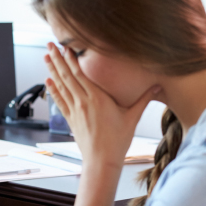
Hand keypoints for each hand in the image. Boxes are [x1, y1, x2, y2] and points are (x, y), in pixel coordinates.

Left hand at [44, 43, 159, 166]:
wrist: (101, 161)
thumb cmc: (118, 141)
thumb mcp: (133, 117)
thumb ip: (144, 99)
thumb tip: (159, 86)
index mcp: (97, 98)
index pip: (80, 74)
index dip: (72, 59)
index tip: (66, 47)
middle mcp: (83, 102)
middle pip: (67, 76)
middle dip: (57, 59)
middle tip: (49, 45)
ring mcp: (74, 111)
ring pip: (61, 86)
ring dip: (53, 70)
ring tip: (46, 56)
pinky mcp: (70, 120)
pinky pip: (59, 101)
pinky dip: (53, 90)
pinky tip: (48, 81)